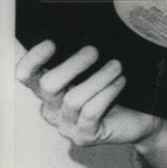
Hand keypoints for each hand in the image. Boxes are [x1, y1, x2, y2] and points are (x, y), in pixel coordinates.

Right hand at [16, 41, 162, 148]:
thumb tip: (85, 31)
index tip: (51, 43)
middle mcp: (53, 108)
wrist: (138, 118)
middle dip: (71, 66)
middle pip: (48, 86)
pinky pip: (91, 113)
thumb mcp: (96, 70)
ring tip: (117, 66)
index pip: (28, 75)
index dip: (32, 60)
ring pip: (73, 99)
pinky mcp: (84, 136)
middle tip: (93, 51)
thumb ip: (84, 57)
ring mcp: (67, 125)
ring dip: (98, 78)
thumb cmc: (114, 90)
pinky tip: (120, 82)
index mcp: (50, 90)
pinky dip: (107, 93)